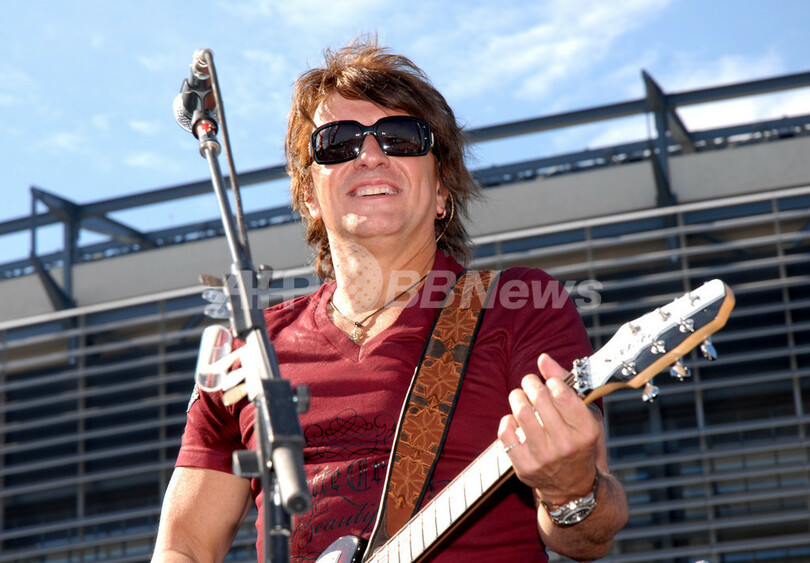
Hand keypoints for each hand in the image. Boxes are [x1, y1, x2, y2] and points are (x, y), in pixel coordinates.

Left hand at [498, 353, 601, 504]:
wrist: (573, 488)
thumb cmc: (579, 444)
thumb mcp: (584, 415)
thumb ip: (566, 384)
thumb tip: (543, 358)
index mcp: (585, 431)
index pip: (561, 393)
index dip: (551, 381)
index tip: (550, 384)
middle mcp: (566, 445)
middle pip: (539, 398)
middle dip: (530, 383)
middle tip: (529, 383)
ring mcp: (543, 457)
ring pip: (520, 412)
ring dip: (517, 397)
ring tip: (520, 397)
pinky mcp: (523, 466)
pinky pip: (505, 432)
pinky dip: (507, 420)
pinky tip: (515, 420)